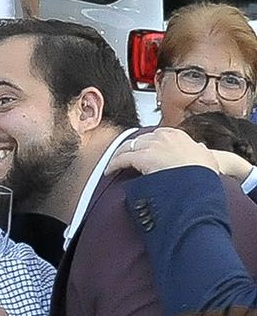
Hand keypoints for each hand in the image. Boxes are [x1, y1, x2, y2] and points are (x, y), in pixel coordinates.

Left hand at [106, 127, 227, 176]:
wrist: (199, 180)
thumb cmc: (204, 172)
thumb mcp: (206, 156)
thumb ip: (199, 150)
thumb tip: (200, 147)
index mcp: (176, 134)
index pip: (154, 135)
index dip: (145, 144)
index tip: (141, 150)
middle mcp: (162, 136)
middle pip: (138, 139)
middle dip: (130, 148)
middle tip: (124, 157)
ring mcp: (151, 146)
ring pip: (127, 147)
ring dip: (118, 156)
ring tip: (113, 164)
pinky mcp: (141, 157)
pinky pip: (121, 159)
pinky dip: (113, 164)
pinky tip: (109, 171)